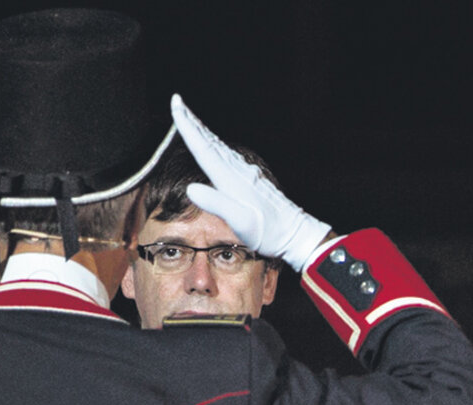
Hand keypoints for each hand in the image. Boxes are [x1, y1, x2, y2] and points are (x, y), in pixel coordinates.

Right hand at [171, 94, 331, 271]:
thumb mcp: (240, 221)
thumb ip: (216, 203)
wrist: (296, 234)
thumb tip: (190, 188)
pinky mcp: (251, 179)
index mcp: (232, 179)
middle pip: (210, 141)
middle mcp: (239, 171)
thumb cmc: (269, 232)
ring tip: (189, 119)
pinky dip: (214, 145)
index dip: (187, 127)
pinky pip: (227, 155)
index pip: (204, 148)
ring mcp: (247, 173)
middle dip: (191, 121)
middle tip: (177, 102)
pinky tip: (214, 146)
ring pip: (219, 146)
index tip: (177, 105)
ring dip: (202, 131)